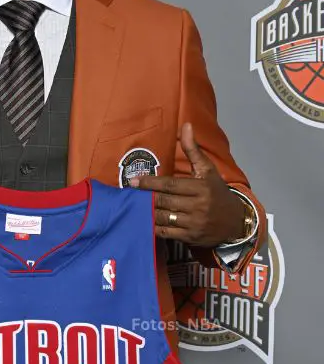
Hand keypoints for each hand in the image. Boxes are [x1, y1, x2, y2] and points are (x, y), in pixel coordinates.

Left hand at [132, 122, 247, 245]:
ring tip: (132, 206)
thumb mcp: (207, 170)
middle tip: (128, 193)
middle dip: (145, 197)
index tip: (133, 181)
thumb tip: (185, 125)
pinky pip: (166, 232)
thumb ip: (193, 150)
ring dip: (146, 212)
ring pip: (162, 217)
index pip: (169, 185)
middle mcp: (198, 206)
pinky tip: (143, 221)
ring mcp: (194, 224)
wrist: (236, 221)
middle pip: (163, 201)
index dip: (149, 183)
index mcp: (201, 188)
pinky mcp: (190, 238)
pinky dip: (153, 227)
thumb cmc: (217, 192)